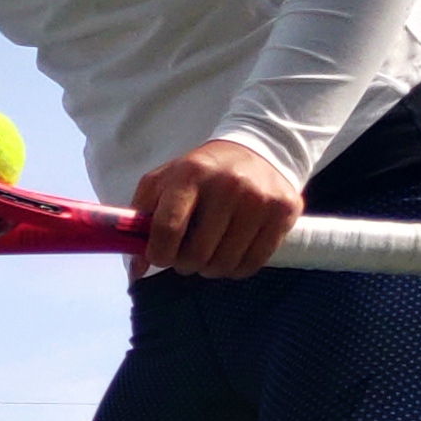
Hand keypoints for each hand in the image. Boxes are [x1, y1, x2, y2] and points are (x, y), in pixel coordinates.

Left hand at [128, 137, 303, 278]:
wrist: (258, 150)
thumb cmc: (202, 174)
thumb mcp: (164, 182)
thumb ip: (141, 221)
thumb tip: (136, 270)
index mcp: (190, 174)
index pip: (167, 228)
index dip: (159, 254)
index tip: (160, 257)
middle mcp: (227, 185)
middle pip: (197, 254)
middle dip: (186, 263)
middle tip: (188, 255)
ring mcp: (259, 198)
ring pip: (225, 264)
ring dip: (211, 268)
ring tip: (210, 253)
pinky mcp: (284, 211)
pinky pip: (254, 263)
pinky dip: (237, 268)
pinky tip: (232, 254)